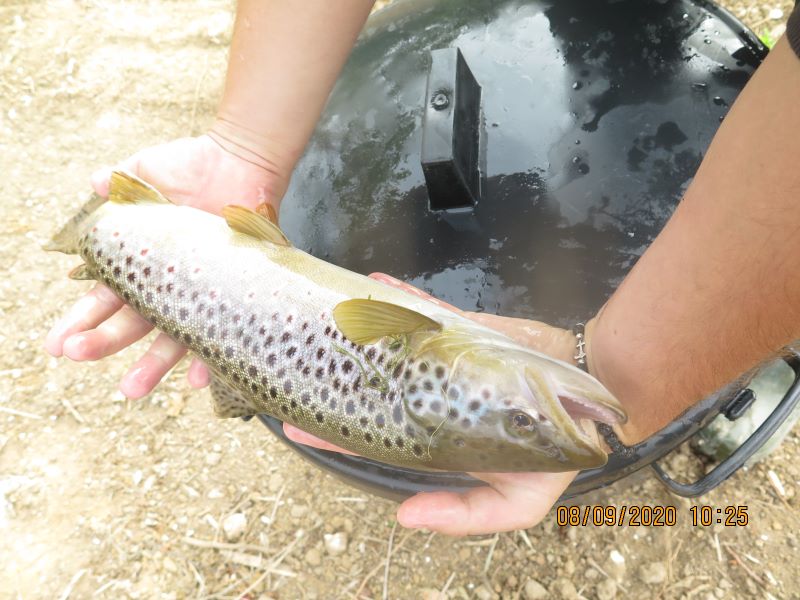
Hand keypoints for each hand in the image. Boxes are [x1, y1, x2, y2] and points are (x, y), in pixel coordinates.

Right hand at [44, 134, 284, 397]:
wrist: (241, 162)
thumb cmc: (190, 167)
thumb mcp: (146, 172)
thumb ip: (119, 182)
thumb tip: (98, 183)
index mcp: (139, 263)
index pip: (103, 298)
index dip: (80, 320)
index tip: (57, 345)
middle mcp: (166, 285)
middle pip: (131, 322)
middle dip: (103, 341)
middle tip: (79, 356)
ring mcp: (197, 293)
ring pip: (172, 337)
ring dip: (151, 365)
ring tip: (131, 390)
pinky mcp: (230, 295)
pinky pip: (222, 333)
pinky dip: (211, 358)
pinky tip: (198, 379)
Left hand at [284, 273, 580, 534]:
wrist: (591, 389)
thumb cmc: (554, 451)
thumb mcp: (518, 503)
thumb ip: (464, 516)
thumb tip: (404, 519)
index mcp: (435, 437)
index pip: (376, 438)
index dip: (337, 435)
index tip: (298, 427)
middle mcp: (431, 397)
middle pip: (372, 388)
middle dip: (333, 380)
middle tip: (291, 371)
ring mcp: (444, 360)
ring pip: (391, 343)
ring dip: (359, 331)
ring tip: (323, 321)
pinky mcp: (463, 330)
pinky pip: (425, 310)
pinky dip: (401, 296)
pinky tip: (375, 283)